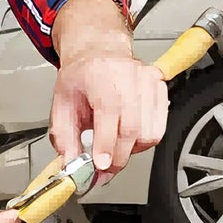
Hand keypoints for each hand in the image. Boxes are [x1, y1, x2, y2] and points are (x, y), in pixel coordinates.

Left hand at [49, 0, 167, 178]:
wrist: (99, 52)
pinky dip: (144, 140)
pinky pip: (159, 128)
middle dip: (118, 157)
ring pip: (149, 133)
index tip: (101, 166)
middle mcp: (129, 76)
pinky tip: (128, 135)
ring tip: (115, 146)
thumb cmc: (81, 76)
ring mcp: (148, 82)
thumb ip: (64, 137)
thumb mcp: (62, 104)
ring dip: (131, 150)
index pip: (110, 113)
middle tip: (104, 170)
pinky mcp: (160, 88)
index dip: (106, 145)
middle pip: (133, 129)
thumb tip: (70, 165)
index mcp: (101, 76)